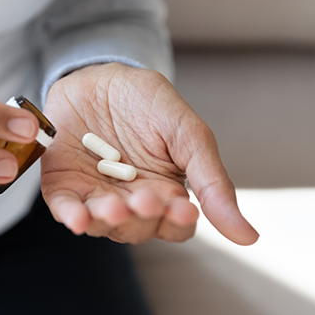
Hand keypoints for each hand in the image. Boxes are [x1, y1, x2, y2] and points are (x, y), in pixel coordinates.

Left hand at [41, 63, 258, 244]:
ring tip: (114, 207)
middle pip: (138, 229)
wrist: (99, 76)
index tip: (183, 208)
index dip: (178, 222)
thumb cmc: (147, 104)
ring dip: (108, 220)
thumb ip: (211, 181)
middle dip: (141, 218)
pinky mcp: (64, 185)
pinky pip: (65, 208)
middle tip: (144, 199)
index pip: (175, 225)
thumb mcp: (186, 133)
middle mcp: (130, 201)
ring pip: (102, 223)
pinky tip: (77, 218)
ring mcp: (95, 195)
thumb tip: (249, 238)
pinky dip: (71, 215)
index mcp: (164, 193)